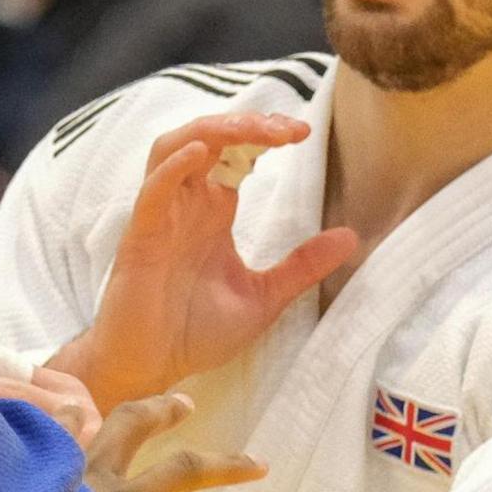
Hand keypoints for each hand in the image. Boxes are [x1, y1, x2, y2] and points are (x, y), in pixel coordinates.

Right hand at [0, 376, 273, 491]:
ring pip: (182, 471)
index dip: (69, 407)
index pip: (61, 423)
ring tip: (259, 464)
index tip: (76, 403)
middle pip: (127, 424)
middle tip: (184, 404)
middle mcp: (82, 473)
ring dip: (223, 463)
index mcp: (40, 461)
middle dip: (159, 411)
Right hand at [48, 114, 356, 411]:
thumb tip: (351, 235)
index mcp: (212, 212)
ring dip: (211, 130)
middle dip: (246, 122)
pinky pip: (152, 192)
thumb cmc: (195, 333)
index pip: (236, 153)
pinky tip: (200, 154)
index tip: (302, 132)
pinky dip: (173, 167)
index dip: (265, 134)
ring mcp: (160, 217)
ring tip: (250, 128)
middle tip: (287, 126)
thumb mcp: (264, 297)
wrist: (151, 369)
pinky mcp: (140, 238)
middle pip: (207, 138)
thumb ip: (302, 265)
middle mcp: (186, 205)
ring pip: (173, 148)